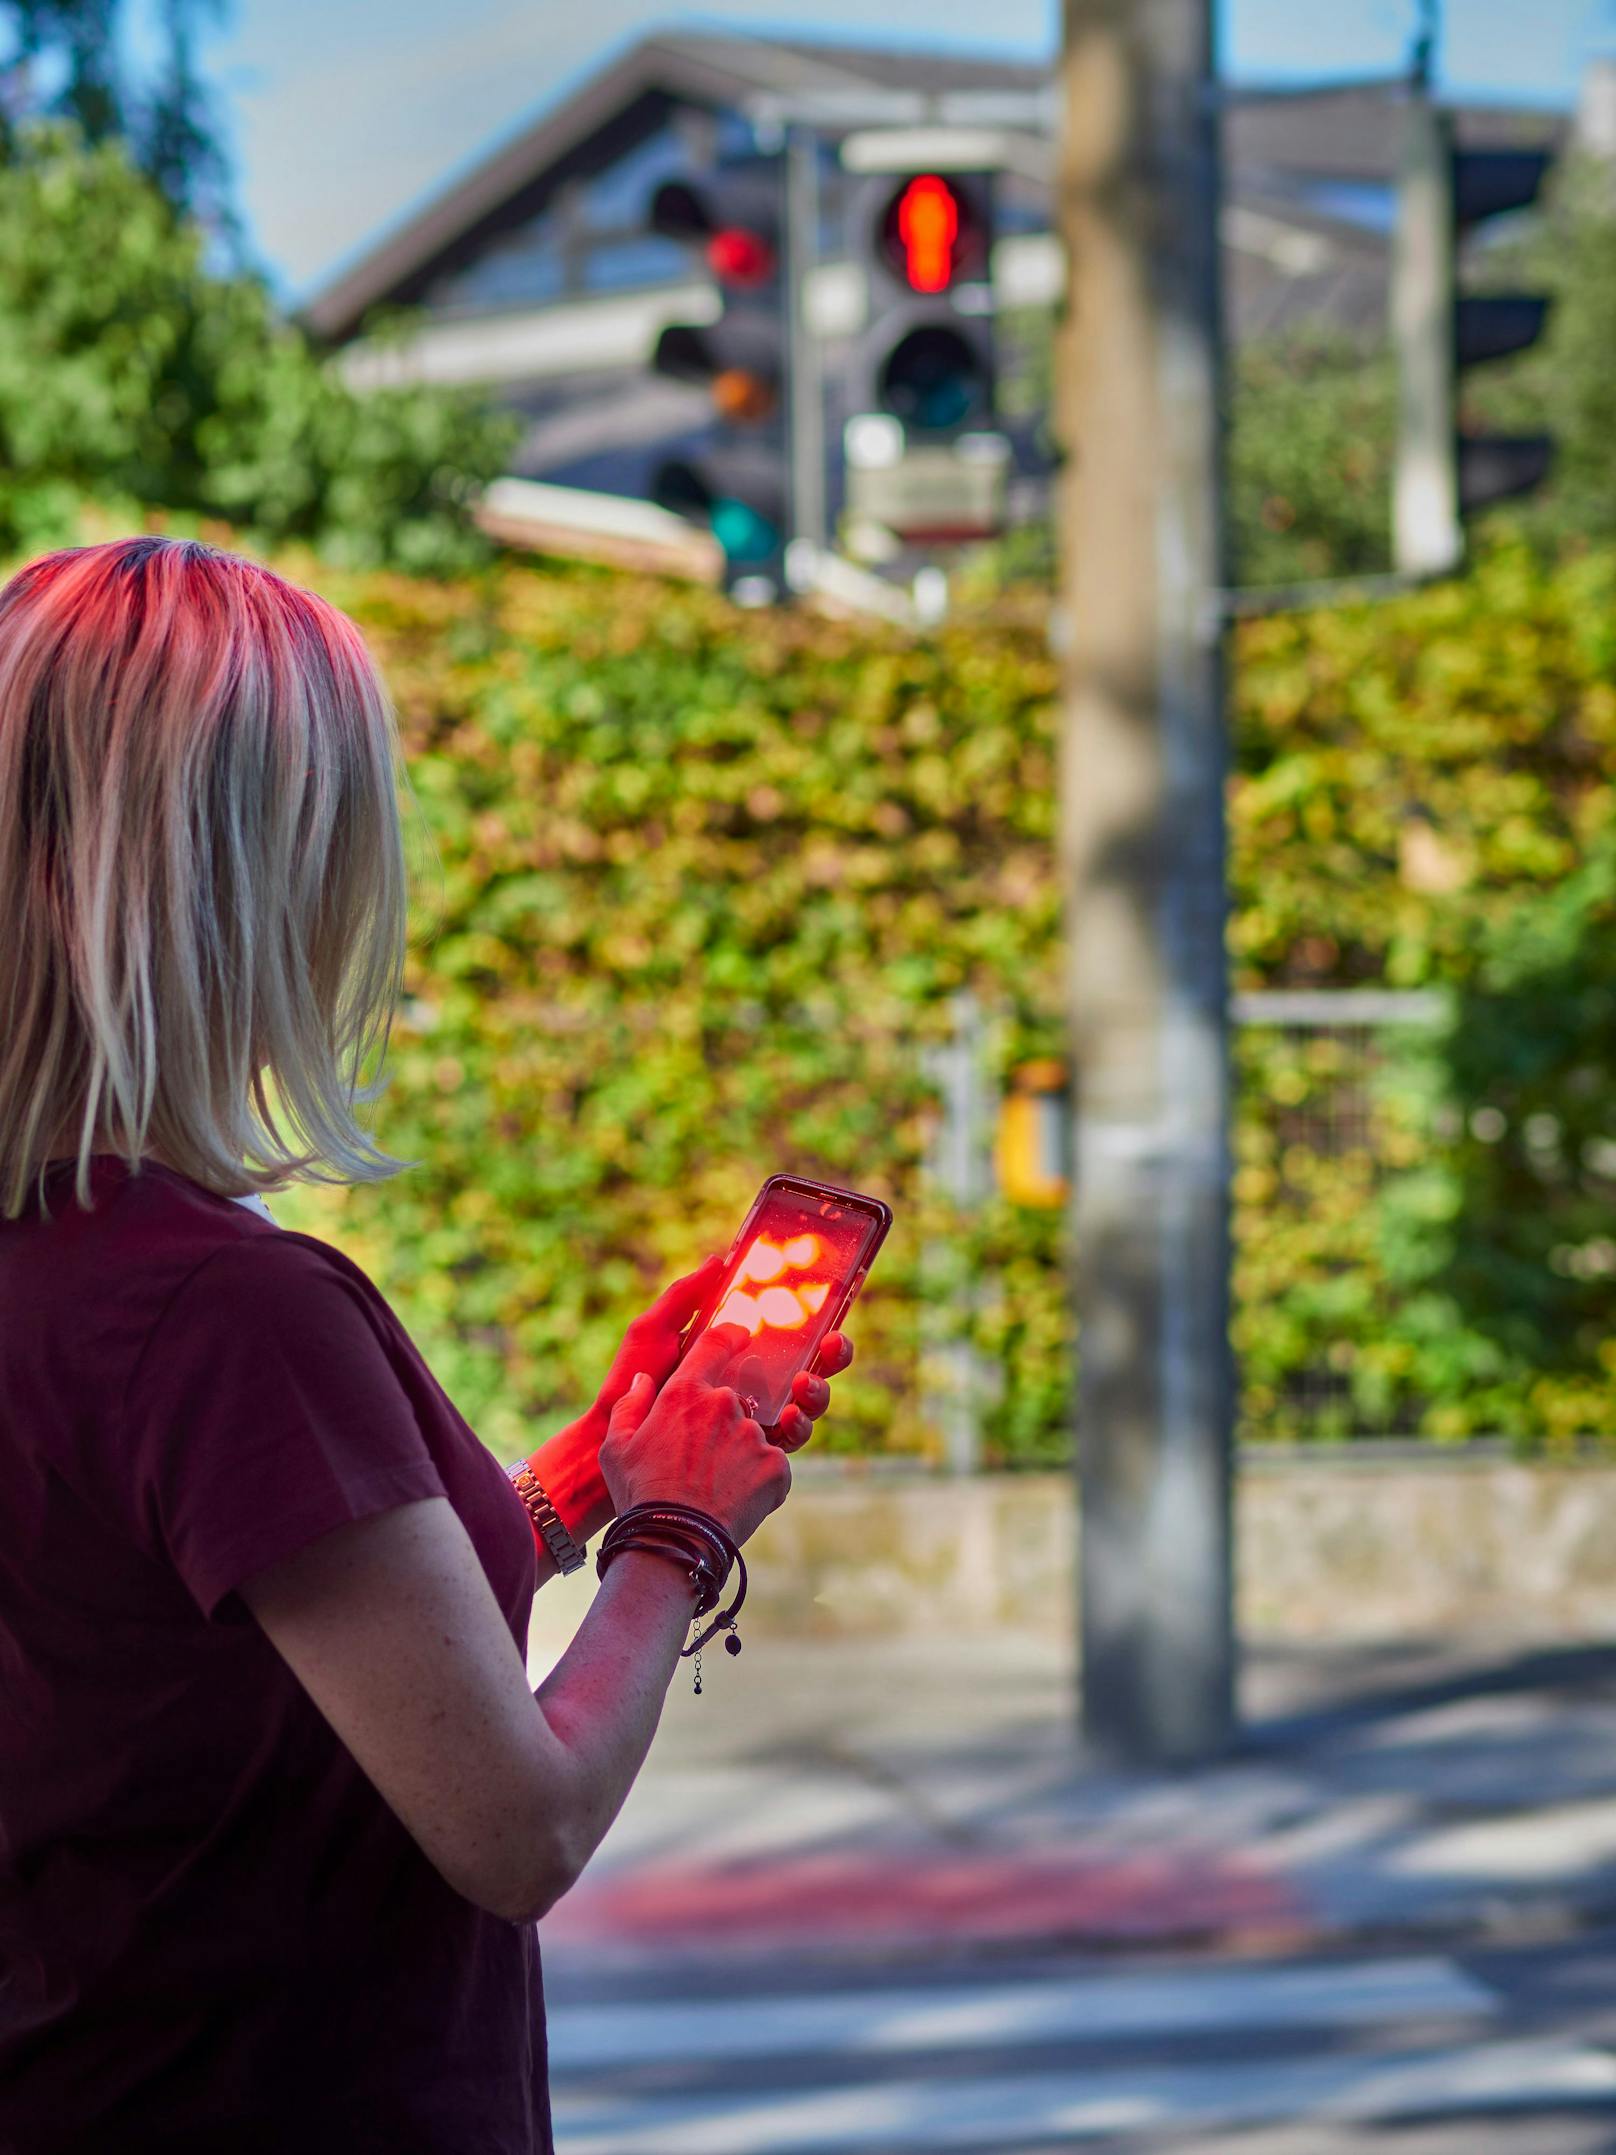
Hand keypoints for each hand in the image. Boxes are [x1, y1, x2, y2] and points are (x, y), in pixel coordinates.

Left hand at [595, 1254, 855, 1453]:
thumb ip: (686, 1295)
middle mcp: (755, 1382)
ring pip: (808, 1402)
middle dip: (834, 1354)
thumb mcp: (654, 1328)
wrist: (611, 1435)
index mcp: (736, 1350)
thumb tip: (720, 1259)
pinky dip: (798, 1426)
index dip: (815, 1319)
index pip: (788, 1331)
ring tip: (805, 1383)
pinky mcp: (752, 1449)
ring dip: (819, 1390)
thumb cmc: (630, 1379)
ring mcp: (757, 1416)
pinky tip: (789, 1417)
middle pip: (812, 1365)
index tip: (827, 1302)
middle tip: (834, 1342)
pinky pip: (789, 1439)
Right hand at [599, 1323, 791, 1547]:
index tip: (741, 1335)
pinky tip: (735, 1503)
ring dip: (740, 1458)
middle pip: (735, 1402)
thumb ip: (629, 1406)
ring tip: (714, 1490)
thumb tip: (642, 1379)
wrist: (673, 1542)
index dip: (730, 1336)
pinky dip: (759, 1483)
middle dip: (724, 1426)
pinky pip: (772, 1468)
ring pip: (753, 1439)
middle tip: (703, 1462)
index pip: (715, 1345)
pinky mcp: (776, 1467)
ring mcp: (754, 1435)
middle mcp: (725, 1405)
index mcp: (686, 1393)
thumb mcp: (616, 1448)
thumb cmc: (640, 1494)